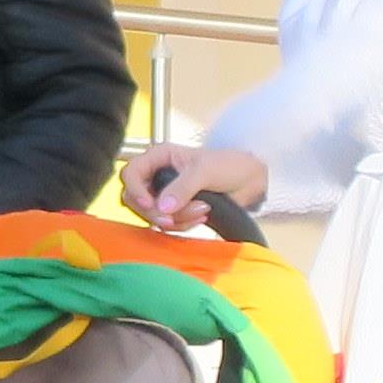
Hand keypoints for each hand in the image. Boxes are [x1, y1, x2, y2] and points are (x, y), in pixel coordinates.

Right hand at [121, 143, 268, 231]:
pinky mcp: (175, 211)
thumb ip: (182, 187)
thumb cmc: (230, 165)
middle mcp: (157, 175)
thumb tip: (163, 207)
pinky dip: (183, 225)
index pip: (131, 174)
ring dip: (176, 219)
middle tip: (175, 217)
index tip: (151, 204)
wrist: (251, 181)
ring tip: (202, 210)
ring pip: (151, 215)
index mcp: (159, 157)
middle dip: (156, 212)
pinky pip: (167, 224)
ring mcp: (165, 195)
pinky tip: (202, 215)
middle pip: (135, 199)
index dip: (136, 190)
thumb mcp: (205, 171)